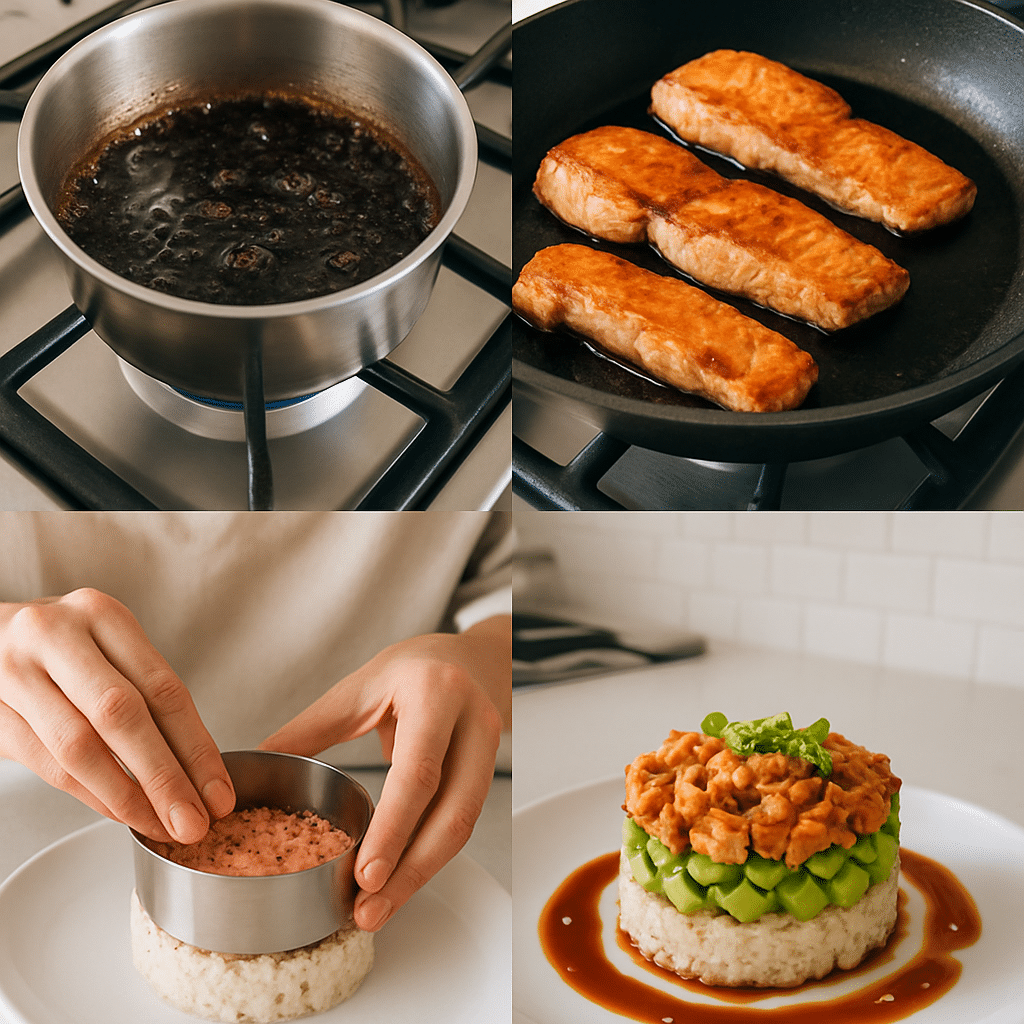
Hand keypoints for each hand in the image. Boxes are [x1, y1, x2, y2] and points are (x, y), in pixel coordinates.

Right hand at [0, 588, 234, 842]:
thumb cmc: (61, 646)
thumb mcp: (106, 647)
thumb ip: (144, 692)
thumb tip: (198, 771)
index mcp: (102, 615)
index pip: (162, 688)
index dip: (195, 747)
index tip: (218, 791)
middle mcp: (56, 635)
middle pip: (123, 716)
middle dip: (164, 778)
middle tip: (193, 822)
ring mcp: (14, 672)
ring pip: (79, 746)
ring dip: (125, 796)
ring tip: (159, 825)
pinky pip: (46, 763)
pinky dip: (88, 794)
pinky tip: (119, 812)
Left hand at [260, 615, 509, 931]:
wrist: (473, 657)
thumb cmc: (416, 666)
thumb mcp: (362, 684)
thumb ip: (313, 727)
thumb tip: (259, 763)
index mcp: (435, 693)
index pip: (418, 771)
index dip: (394, 827)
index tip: (365, 873)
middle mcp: (471, 721)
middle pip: (451, 811)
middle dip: (410, 870)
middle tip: (369, 908)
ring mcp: (488, 749)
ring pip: (462, 825)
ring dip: (421, 873)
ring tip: (379, 908)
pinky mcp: (491, 773)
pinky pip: (461, 822)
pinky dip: (429, 856)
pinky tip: (400, 879)